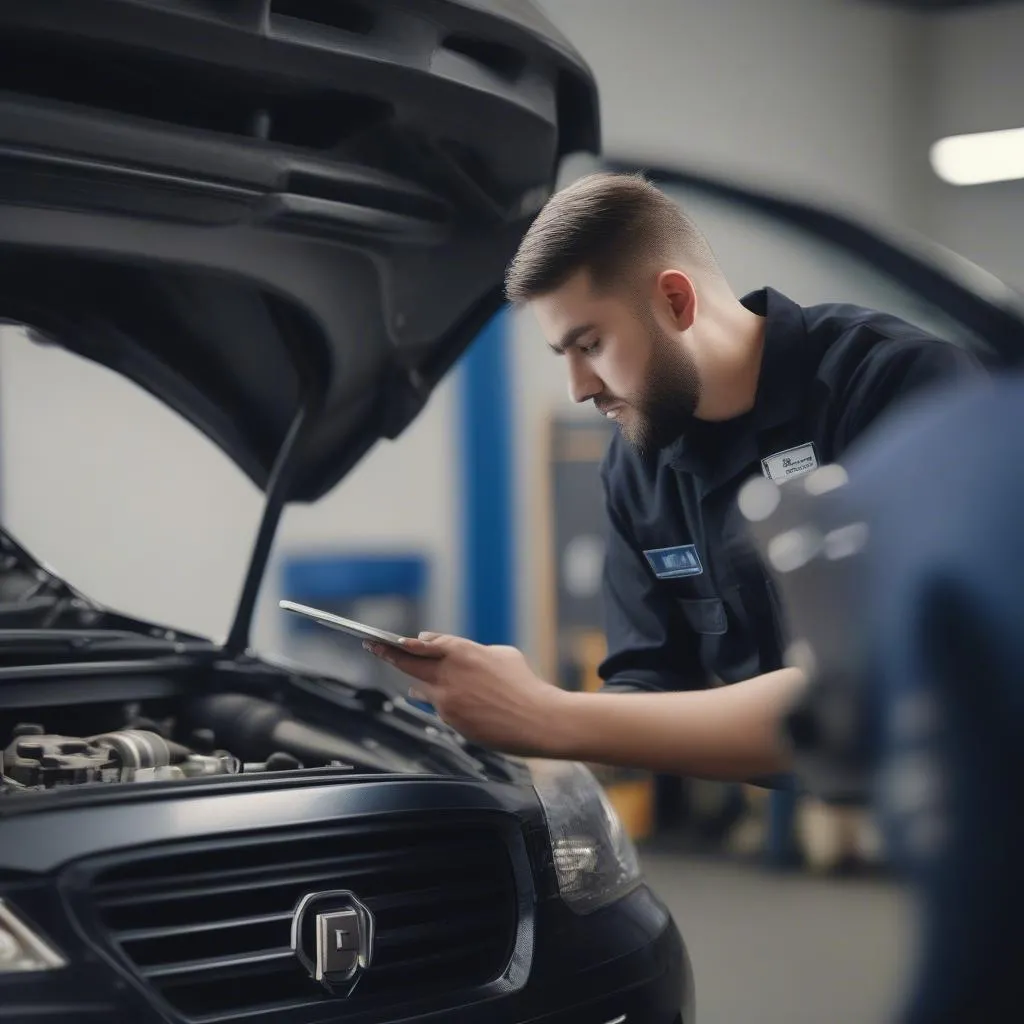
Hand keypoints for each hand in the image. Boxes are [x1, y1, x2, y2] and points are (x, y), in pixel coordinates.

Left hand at [363, 632, 567, 756]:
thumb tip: (457, 656)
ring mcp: (447, 698)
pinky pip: (439, 707)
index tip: (394, 640)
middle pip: (409, 663)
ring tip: (411, 680)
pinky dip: (440, 702)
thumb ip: (474, 653)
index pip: (426, 643)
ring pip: (422, 687)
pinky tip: (445, 704)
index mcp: (463, 651)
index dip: (409, 642)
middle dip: (388, 654)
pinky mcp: (452, 720)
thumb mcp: (501, 655)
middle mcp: (449, 673)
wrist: (536, 719)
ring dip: (418, 683)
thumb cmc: (524, 684)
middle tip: (373, 647)